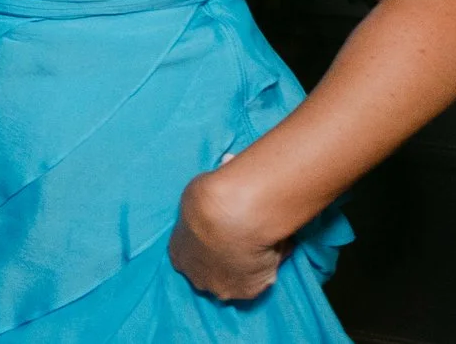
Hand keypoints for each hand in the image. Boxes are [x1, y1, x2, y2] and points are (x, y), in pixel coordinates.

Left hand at [168, 167, 287, 301]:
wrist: (233, 216)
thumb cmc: (208, 199)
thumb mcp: (200, 192)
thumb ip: (211, 194)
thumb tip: (227, 163)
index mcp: (179, 255)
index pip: (188, 253)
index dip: (205, 241)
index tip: (220, 227)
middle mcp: (198, 278)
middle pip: (211, 270)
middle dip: (224, 256)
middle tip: (243, 233)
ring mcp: (224, 288)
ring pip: (237, 275)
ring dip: (248, 261)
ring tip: (262, 237)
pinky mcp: (251, 291)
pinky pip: (262, 275)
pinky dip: (270, 261)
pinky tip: (276, 243)